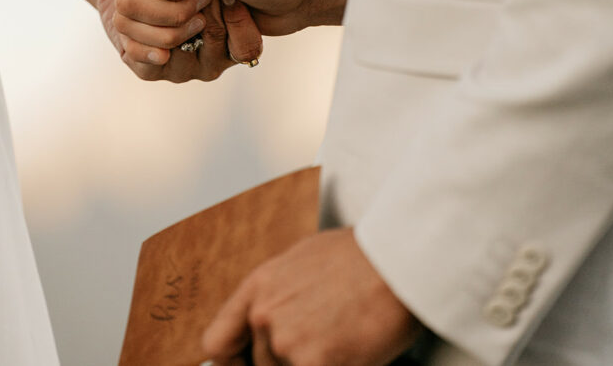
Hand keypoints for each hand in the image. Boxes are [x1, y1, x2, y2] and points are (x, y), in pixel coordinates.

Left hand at [202, 228, 419, 365]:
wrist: (396, 259)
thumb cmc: (360, 257)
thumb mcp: (300, 264)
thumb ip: (277, 297)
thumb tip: (271, 325)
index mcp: (257, 288)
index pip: (216, 344)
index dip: (232, 363)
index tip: (247, 365)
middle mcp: (263, 315)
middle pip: (260, 365)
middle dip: (289, 360)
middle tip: (321, 342)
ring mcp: (286, 341)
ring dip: (314, 362)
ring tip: (342, 340)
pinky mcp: (314, 363)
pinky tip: (352, 352)